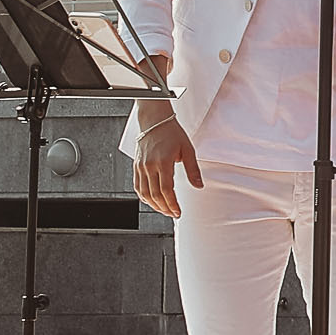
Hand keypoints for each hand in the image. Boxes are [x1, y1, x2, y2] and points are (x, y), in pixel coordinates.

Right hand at [132, 58, 200, 217]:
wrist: (155, 121)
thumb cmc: (171, 132)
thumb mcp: (188, 150)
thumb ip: (193, 170)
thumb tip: (199, 185)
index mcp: (163, 162)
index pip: (166, 190)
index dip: (172, 204)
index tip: (177, 212)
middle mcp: (149, 166)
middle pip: (155, 195)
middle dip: (165, 208)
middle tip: (173, 214)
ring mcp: (141, 166)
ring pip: (144, 193)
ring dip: (154, 205)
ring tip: (164, 210)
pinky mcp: (136, 166)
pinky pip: (137, 186)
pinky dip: (143, 197)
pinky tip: (151, 201)